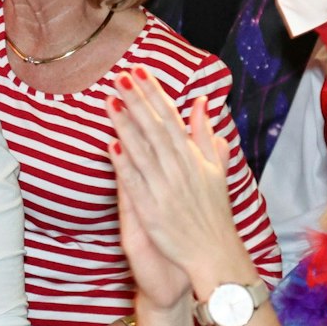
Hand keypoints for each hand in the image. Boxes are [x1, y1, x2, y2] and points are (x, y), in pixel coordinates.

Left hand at [107, 69, 255, 297]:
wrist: (215, 255)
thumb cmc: (214, 212)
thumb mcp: (216, 170)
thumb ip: (206, 135)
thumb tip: (202, 102)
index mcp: (193, 158)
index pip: (171, 118)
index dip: (154, 94)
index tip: (140, 71)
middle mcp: (179, 170)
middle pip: (154, 129)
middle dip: (137, 101)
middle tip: (120, 76)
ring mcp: (164, 190)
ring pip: (142, 152)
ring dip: (125, 125)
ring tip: (110, 101)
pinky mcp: (151, 211)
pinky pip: (135, 184)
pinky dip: (124, 165)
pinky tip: (110, 145)